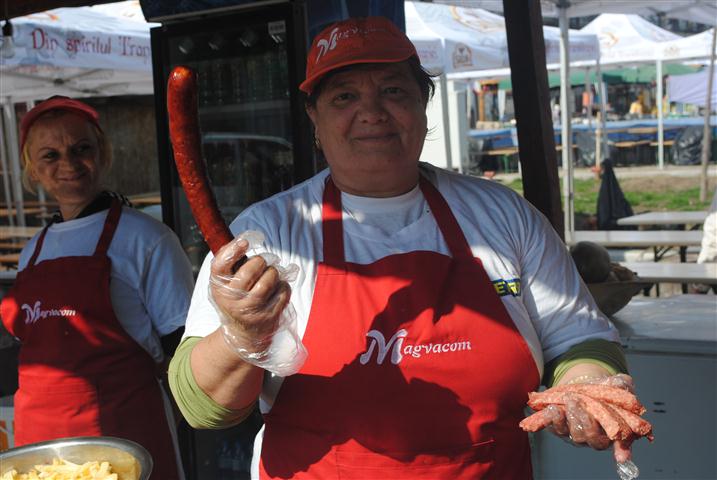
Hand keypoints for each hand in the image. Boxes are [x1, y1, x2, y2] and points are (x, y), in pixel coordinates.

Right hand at [210, 234, 291, 355]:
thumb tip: (245, 239)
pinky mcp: (269, 316)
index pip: (220, 265)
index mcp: (218, 287)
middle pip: (252, 268)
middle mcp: (232, 299)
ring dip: (273, 272)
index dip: (233, 250)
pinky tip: (275, 290)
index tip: (245, 242)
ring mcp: (251, 309)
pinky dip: (283, 285)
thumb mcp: (224, 283)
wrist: (244, 334)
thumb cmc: (235, 298)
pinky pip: (284, 290)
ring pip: (270, 277)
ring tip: (269, 276)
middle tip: (260, 265)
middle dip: (260, 261)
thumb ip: (229, 262)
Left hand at [520, 374, 651, 463]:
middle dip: (588, 423)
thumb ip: (621, 384)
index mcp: (614, 430)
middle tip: (581, 404)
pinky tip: (553, 408)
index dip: (623, 450)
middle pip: (593, 439)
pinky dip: (553, 419)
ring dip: (571, 419)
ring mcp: (577, 435)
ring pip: (575, 435)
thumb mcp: (614, 383)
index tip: (622, 456)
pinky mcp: (560, 429)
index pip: (621, 444)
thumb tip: (620, 383)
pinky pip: (556, 428)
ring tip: (570, 400)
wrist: (582, 387)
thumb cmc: (603, 390)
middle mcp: (596, 437)